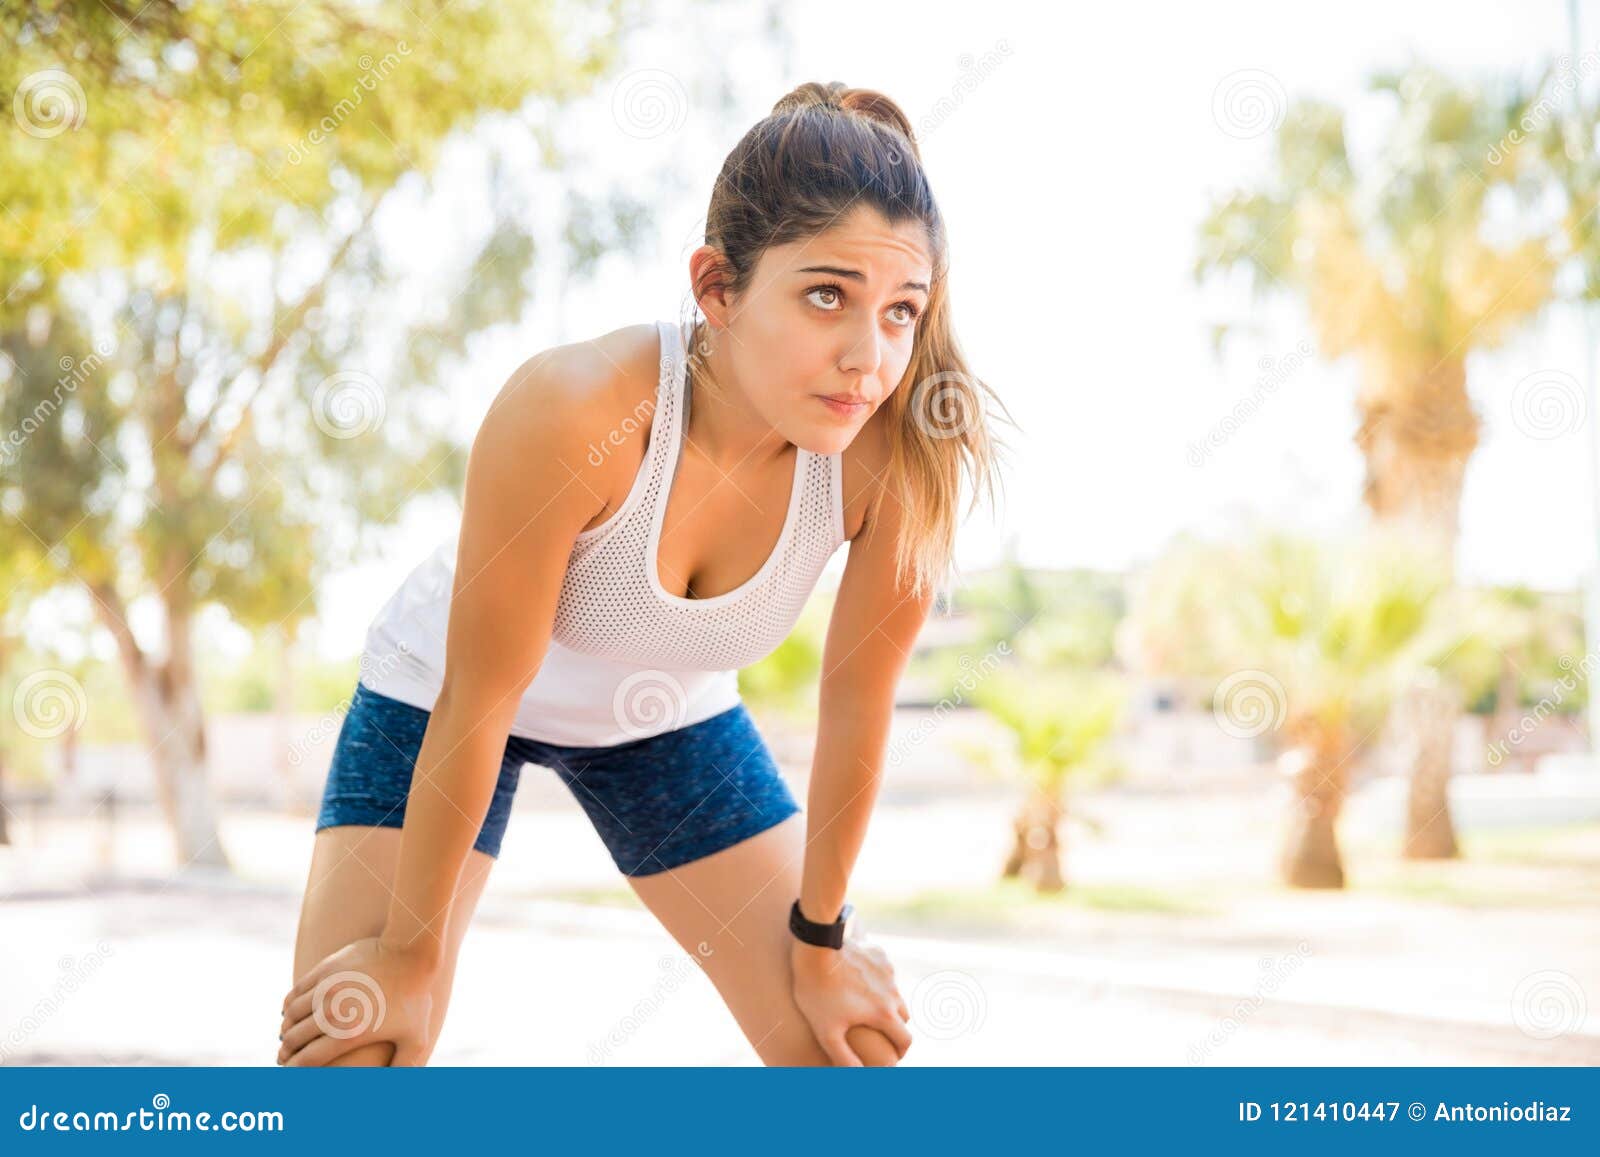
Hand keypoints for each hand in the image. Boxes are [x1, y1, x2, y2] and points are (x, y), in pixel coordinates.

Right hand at [278, 937, 438, 1066]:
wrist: (411, 951)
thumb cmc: (415, 997)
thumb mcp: (415, 1038)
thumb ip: (403, 1068)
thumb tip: (396, 1092)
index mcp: (350, 1034)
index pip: (308, 1060)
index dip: (293, 1070)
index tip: (287, 1074)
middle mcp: (332, 1012)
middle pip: (294, 1038)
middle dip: (286, 1051)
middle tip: (284, 1057)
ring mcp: (326, 988)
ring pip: (291, 1015)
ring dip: (286, 1028)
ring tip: (286, 1036)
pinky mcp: (324, 969)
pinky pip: (296, 992)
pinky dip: (288, 1006)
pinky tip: (289, 1012)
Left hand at [790, 933, 911, 1065]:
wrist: (815, 948)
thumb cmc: (818, 992)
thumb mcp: (827, 1031)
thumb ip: (844, 1058)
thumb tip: (858, 1076)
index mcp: (885, 1014)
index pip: (905, 1040)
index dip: (901, 1052)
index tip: (893, 1057)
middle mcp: (892, 992)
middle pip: (903, 1017)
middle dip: (895, 1029)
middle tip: (880, 1035)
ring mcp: (887, 971)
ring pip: (895, 993)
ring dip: (888, 1004)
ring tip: (868, 1008)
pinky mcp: (878, 954)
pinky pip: (884, 973)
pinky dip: (878, 981)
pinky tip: (859, 981)